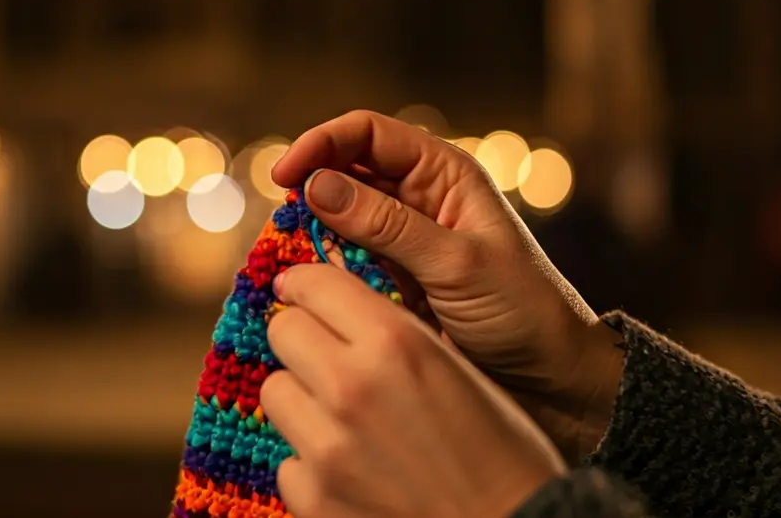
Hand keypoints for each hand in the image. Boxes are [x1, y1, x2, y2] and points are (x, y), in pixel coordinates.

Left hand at [262, 263, 564, 517]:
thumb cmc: (504, 451)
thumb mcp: (456, 368)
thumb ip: (392, 333)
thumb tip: (338, 309)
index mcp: (394, 343)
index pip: (312, 283)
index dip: (308, 285)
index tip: (307, 294)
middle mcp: (351, 386)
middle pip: (284, 331)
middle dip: (304, 338)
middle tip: (329, 357)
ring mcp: (327, 447)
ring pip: (276, 392)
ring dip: (303, 399)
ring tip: (346, 420)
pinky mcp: (314, 498)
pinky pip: (289, 460)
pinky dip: (313, 464)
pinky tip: (354, 472)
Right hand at [271, 110, 624, 461]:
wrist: (551, 377)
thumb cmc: (522, 310)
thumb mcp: (455, 264)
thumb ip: (386, 225)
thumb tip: (315, 185)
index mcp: (443, 173)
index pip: (367, 134)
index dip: (321, 143)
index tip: (285, 175)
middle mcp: (418, 197)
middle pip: (343, 171)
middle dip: (308, 190)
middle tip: (279, 225)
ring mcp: (401, 239)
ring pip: (336, 218)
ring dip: (309, 232)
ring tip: (286, 258)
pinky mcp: (389, 279)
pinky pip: (341, 261)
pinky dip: (318, 268)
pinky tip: (305, 285)